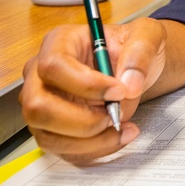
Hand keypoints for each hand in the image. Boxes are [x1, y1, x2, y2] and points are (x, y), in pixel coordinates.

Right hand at [20, 17, 167, 161]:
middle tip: (115, 116)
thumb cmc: (130, 48)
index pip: (54, 66)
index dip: (85, 84)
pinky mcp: (52, 129)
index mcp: (59, 43)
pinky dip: (93, 150)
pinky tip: (117, 137)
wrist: (133, 68)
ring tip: (122, 129)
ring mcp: (43, 104)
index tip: (119, 91)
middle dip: (82, 121)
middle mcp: (41, 74)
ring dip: (89, 141)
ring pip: (48, 135)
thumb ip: (141, 52)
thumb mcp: (146, 35)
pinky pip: (63, 150)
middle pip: (38, 107)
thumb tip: (129, 84)